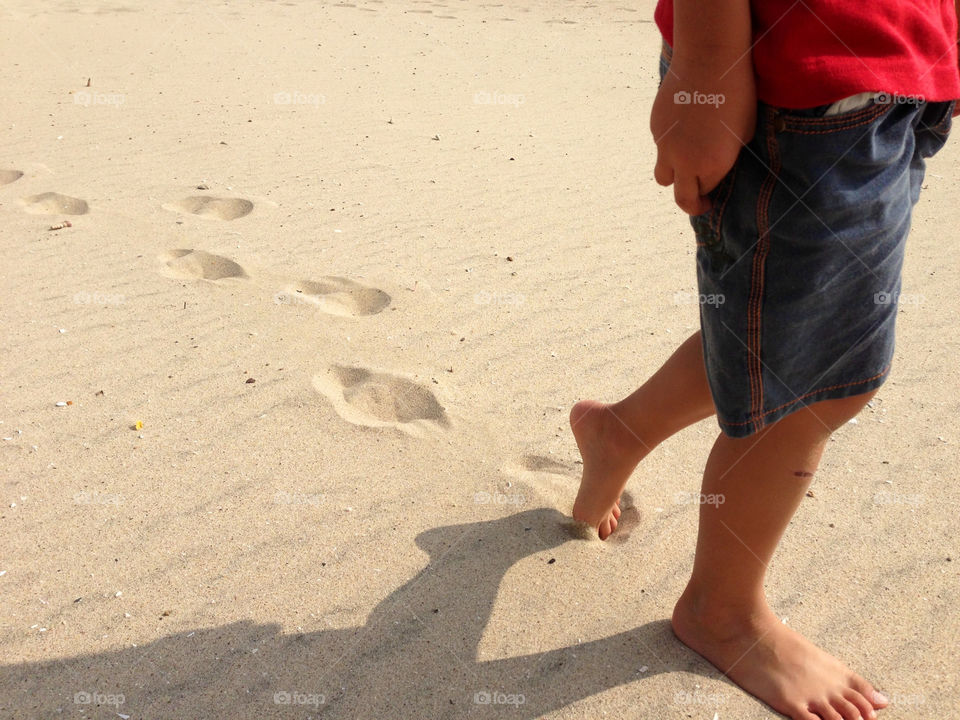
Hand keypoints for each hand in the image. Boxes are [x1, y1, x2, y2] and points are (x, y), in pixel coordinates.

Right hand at [651, 58, 756, 214]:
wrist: (708, 60)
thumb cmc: (737, 93)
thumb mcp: (744, 131)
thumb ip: (728, 154)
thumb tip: (719, 161)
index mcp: (711, 166)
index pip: (706, 191)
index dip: (712, 192)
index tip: (716, 191)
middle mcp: (684, 163)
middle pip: (681, 198)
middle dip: (691, 204)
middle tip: (699, 202)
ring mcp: (665, 146)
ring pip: (664, 175)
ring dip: (675, 175)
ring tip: (687, 161)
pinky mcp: (655, 128)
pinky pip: (660, 147)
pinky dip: (670, 145)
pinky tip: (684, 126)